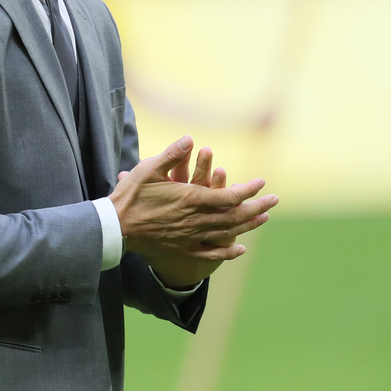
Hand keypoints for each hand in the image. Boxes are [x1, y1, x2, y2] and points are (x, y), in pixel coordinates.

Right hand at [109, 137, 275, 278]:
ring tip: (264, 218)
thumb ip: (172, 154)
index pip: (228, 196)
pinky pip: (211, 253)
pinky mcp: (183, 250)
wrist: (115, 228)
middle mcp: (196, 220)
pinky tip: (239, 249)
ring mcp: (190, 238)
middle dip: (257, 207)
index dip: (248, 189)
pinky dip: (228, 251)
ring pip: (227, 233)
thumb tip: (190, 138)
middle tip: (275, 200)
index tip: (262, 182)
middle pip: (234, 216)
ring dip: (248, 225)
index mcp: (190, 199)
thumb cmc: (130, 195)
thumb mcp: (149, 169)